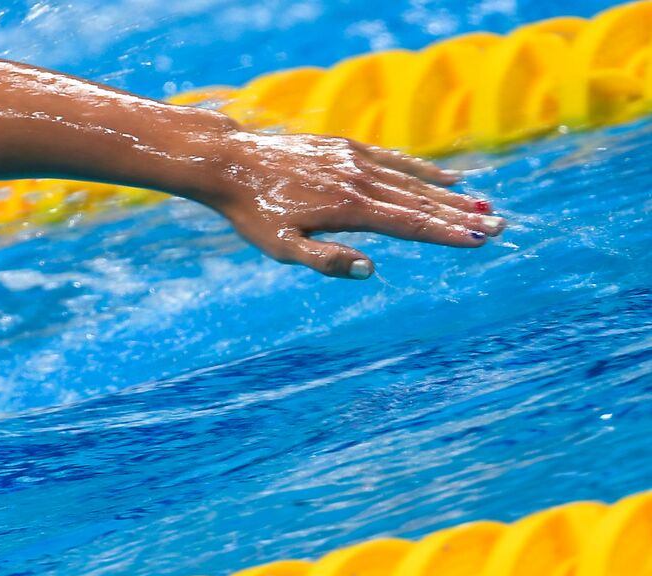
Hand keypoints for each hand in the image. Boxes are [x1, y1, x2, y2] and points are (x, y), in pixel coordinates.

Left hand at [199, 130, 503, 278]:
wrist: (232, 163)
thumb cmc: (254, 212)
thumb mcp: (281, 246)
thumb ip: (324, 259)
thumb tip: (369, 269)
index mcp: (348, 207)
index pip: (409, 223)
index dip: (446, 233)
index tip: (480, 240)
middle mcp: (359, 179)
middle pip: (420, 201)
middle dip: (462, 216)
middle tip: (501, 227)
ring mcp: (355, 159)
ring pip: (412, 179)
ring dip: (451, 194)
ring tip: (485, 206)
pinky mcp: (347, 147)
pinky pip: (395, 160)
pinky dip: (424, 170)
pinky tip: (447, 178)